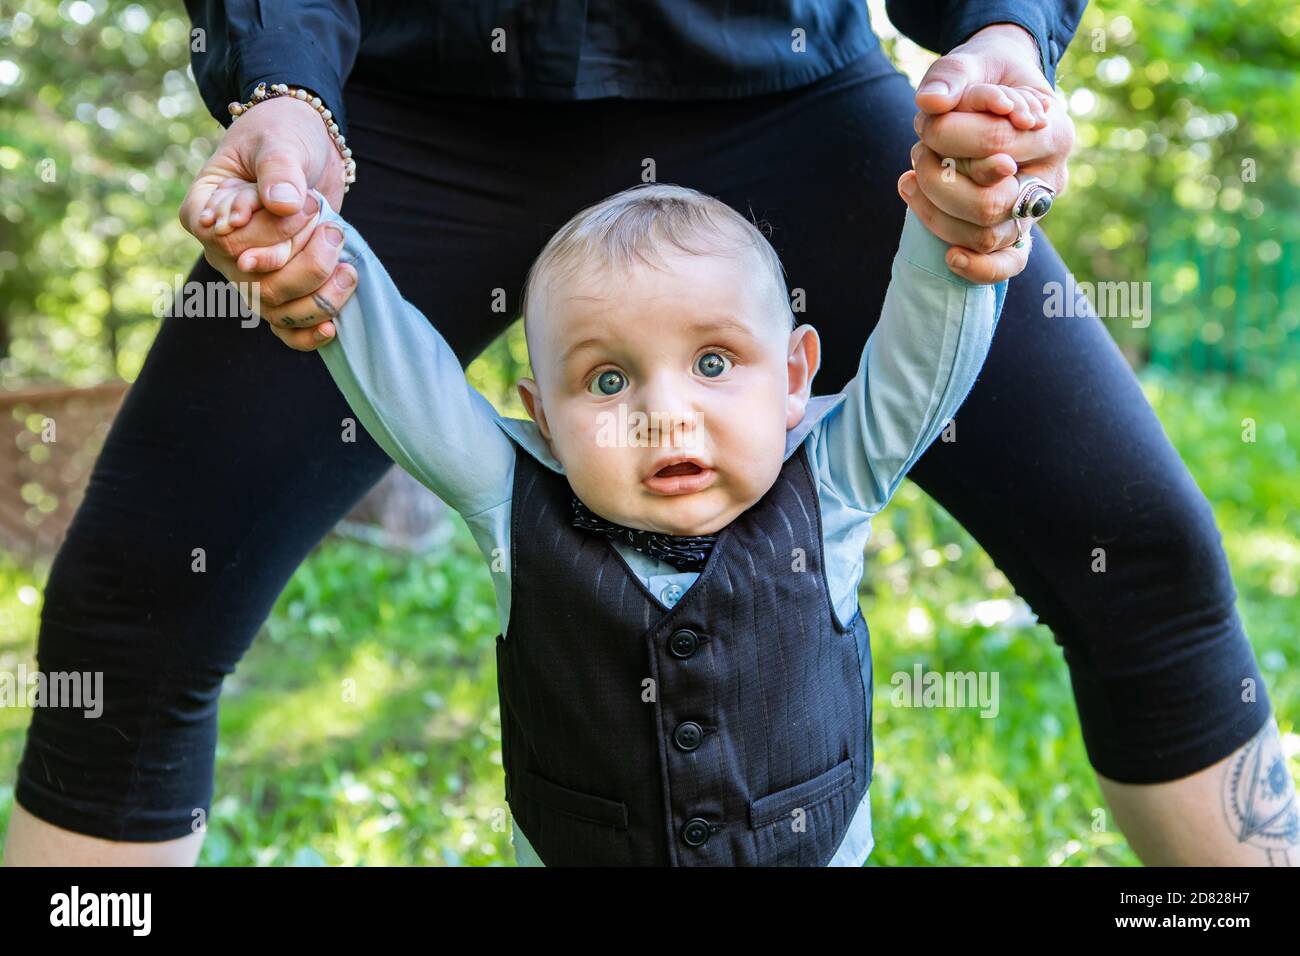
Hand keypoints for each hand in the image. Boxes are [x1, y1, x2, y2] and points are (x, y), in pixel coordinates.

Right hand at [178, 95, 356, 349]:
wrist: (307, 148)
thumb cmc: (283, 136)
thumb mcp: (279, 140)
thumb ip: (279, 170)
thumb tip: (283, 204)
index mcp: (206, 212)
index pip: (226, 242)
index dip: (268, 234)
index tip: (302, 205)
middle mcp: (222, 252)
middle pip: (254, 281)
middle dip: (304, 261)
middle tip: (332, 226)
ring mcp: (250, 276)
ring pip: (275, 308)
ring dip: (318, 294)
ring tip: (348, 266)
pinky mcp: (281, 291)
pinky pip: (286, 329)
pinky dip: (308, 334)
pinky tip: (332, 326)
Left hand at [901, 23, 1074, 282]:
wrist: (999, 95)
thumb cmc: (983, 80)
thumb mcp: (969, 64)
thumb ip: (951, 76)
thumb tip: (929, 104)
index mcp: (1054, 130)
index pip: (994, 142)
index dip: (948, 135)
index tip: (927, 122)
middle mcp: (1052, 177)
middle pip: (991, 201)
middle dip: (938, 179)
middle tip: (919, 151)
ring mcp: (1035, 210)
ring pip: (988, 236)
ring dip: (937, 213)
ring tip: (913, 179)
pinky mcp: (1017, 233)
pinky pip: (1009, 265)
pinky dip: (979, 267)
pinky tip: (949, 257)